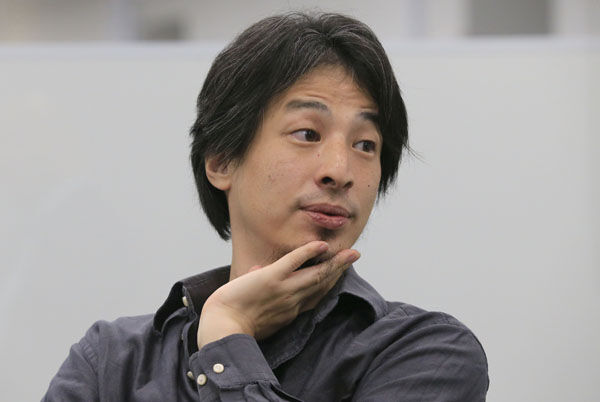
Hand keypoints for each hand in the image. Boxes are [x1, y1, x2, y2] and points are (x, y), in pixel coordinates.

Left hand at [197, 241, 359, 347]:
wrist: (222, 328)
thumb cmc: (232, 322)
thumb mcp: (253, 311)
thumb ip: (259, 290)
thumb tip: (256, 269)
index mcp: (290, 312)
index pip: (315, 295)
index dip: (330, 282)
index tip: (339, 271)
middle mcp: (292, 302)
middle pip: (322, 284)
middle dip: (340, 269)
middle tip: (355, 255)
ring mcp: (284, 290)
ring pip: (316, 274)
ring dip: (335, 262)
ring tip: (351, 252)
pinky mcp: (271, 279)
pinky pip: (293, 263)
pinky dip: (307, 253)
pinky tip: (321, 245)